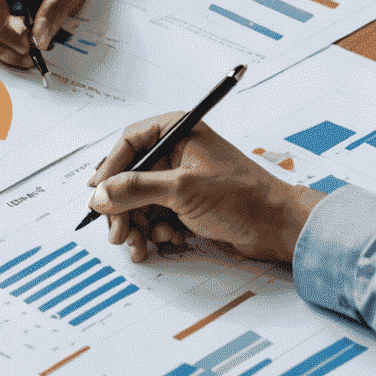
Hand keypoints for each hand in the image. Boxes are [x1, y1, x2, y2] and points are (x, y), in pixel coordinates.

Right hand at [85, 115, 321, 262]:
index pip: (129, 143)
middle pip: (130, 176)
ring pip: (140, 200)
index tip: (96, 195)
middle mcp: (176, 151)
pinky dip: (154, 231)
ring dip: (137, 225)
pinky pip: (155, 215)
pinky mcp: (186, 203)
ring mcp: (180, 179)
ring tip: (143, 245)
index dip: (109, 169)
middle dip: (122, 207)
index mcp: (177, 130)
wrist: (279, 228)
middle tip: (117, 234)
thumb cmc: (241, 196)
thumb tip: (99, 195)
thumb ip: (136, 190)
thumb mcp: (182, 189)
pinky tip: (166, 241)